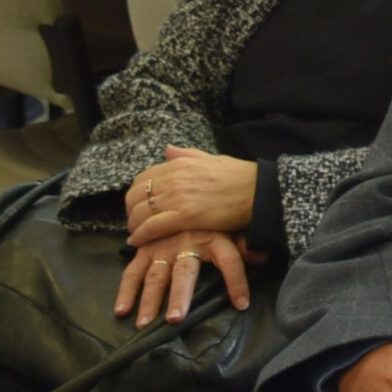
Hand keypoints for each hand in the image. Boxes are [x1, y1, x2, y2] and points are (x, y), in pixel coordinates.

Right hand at [112, 227, 256, 326]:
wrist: (183, 190)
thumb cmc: (211, 215)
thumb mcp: (231, 225)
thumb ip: (243, 244)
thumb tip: (263, 257)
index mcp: (213, 237)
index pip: (230, 261)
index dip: (237, 282)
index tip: (242, 304)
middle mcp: (186, 244)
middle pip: (185, 273)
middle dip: (180, 296)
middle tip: (175, 319)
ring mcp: (163, 247)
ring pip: (156, 276)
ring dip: (150, 300)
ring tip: (145, 323)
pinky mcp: (145, 250)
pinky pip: (133, 271)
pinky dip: (126, 290)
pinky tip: (120, 310)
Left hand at [126, 145, 258, 244]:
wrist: (260, 190)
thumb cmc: (240, 176)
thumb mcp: (212, 159)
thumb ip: (187, 155)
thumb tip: (167, 149)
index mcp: (179, 163)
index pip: (142, 179)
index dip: (136, 195)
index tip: (139, 206)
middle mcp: (173, 178)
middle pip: (135, 196)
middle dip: (131, 211)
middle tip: (136, 222)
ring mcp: (178, 197)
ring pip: (140, 213)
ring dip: (134, 225)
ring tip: (137, 234)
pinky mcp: (184, 216)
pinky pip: (152, 226)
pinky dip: (140, 235)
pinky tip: (137, 242)